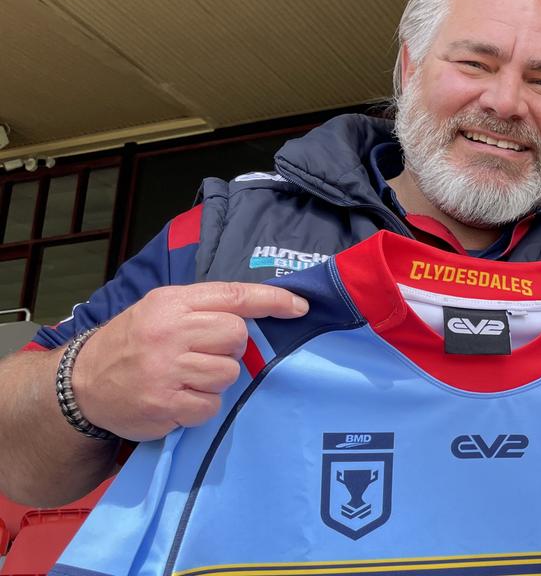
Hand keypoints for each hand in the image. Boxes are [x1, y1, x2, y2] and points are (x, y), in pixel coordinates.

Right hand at [72, 282, 308, 441]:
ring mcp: (166, 370)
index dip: (272, 301)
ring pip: (228, 373)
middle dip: (230, 349)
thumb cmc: (133, 343)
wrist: (80, 384)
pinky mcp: (165, 404)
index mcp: (171, 303)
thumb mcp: (161, 310)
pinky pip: (211, 405)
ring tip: (186, 378)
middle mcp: (169, 332)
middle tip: (204, 354)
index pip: (233, 296)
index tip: (299, 307)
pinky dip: (201, 406)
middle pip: (237, 336)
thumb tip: (260, 312)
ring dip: (215, 380)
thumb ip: (204, 308)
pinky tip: (178, 399)